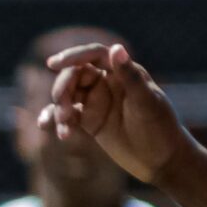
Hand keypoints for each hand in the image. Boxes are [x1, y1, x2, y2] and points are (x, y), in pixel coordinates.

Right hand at [41, 41, 187, 183]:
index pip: (94, 55)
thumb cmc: (159, 126)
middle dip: (63, 90)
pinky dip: (54, 120)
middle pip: (75, 76)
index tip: (52, 64)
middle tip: (64, 111)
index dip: (73, 56)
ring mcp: (96, 102)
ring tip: (65, 129)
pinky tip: (47, 128)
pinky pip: (65, 116)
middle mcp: (107, 83)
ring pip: (67, 97)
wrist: (159, 158)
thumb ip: (129, 76)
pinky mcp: (88, 121)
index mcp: (122, 72)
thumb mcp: (145, 101)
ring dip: (59, 110)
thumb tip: (116, 48)